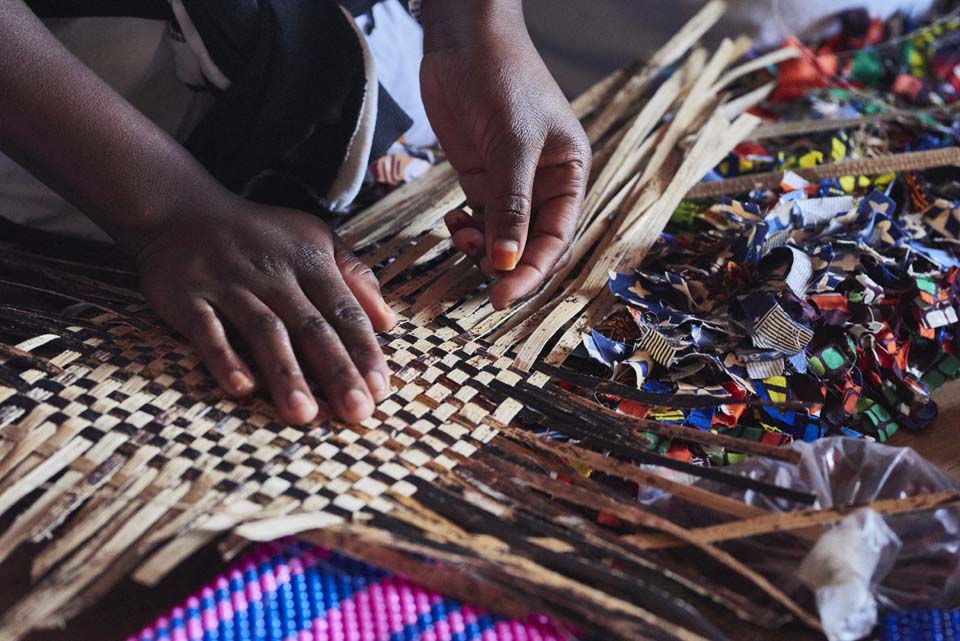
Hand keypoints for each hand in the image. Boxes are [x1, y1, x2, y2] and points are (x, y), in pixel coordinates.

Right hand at [135, 196, 395, 424]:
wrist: (180, 209)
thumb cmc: (261, 234)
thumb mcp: (315, 238)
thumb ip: (354, 275)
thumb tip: (388, 321)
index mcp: (309, 261)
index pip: (344, 310)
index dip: (364, 351)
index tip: (380, 391)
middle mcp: (272, 274)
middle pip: (311, 326)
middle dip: (337, 371)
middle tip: (356, 412)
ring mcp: (229, 284)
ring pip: (264, 331)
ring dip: (286, 373)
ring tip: (304, 414)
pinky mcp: (187, 296)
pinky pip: (207, 329)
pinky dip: (224, 357)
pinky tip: (242, 388)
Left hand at [420, 0, 590, 309]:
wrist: (462, 37)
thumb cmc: (501, 78)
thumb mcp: (512, 144)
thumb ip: (510, 206)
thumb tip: (506, 263)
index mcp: (569, 172)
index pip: (558, 236)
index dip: (532, 270)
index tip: (503, 293)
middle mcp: (544, 183)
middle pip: (532, 245)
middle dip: (508, 266)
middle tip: (482, 286)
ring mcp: (511, 182)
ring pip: (503, 238)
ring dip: (483, 250)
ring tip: (460, 239)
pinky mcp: (481, 178)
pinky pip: (479, 221)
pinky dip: (467, 232)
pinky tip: (454, 225)